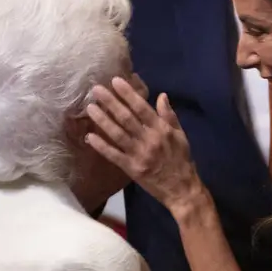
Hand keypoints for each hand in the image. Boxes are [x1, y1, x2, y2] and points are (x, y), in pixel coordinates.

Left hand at [85, 77, 206, 217]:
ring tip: (90, 108)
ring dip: (102, 120)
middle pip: (126, 118)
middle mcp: (149, 139)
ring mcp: (139, 154)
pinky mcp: (131, 168)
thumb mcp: (180, 135)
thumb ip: (169, 115)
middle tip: (96, 90)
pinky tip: (89, 136)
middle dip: (110, 102)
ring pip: (117, 134)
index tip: (115, 81)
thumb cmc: (181, 160)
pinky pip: (114, 155)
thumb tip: (161, 95)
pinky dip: (101, 146)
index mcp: (161, 129)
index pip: (142, 107)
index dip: (128, 94)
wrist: (182, 189)